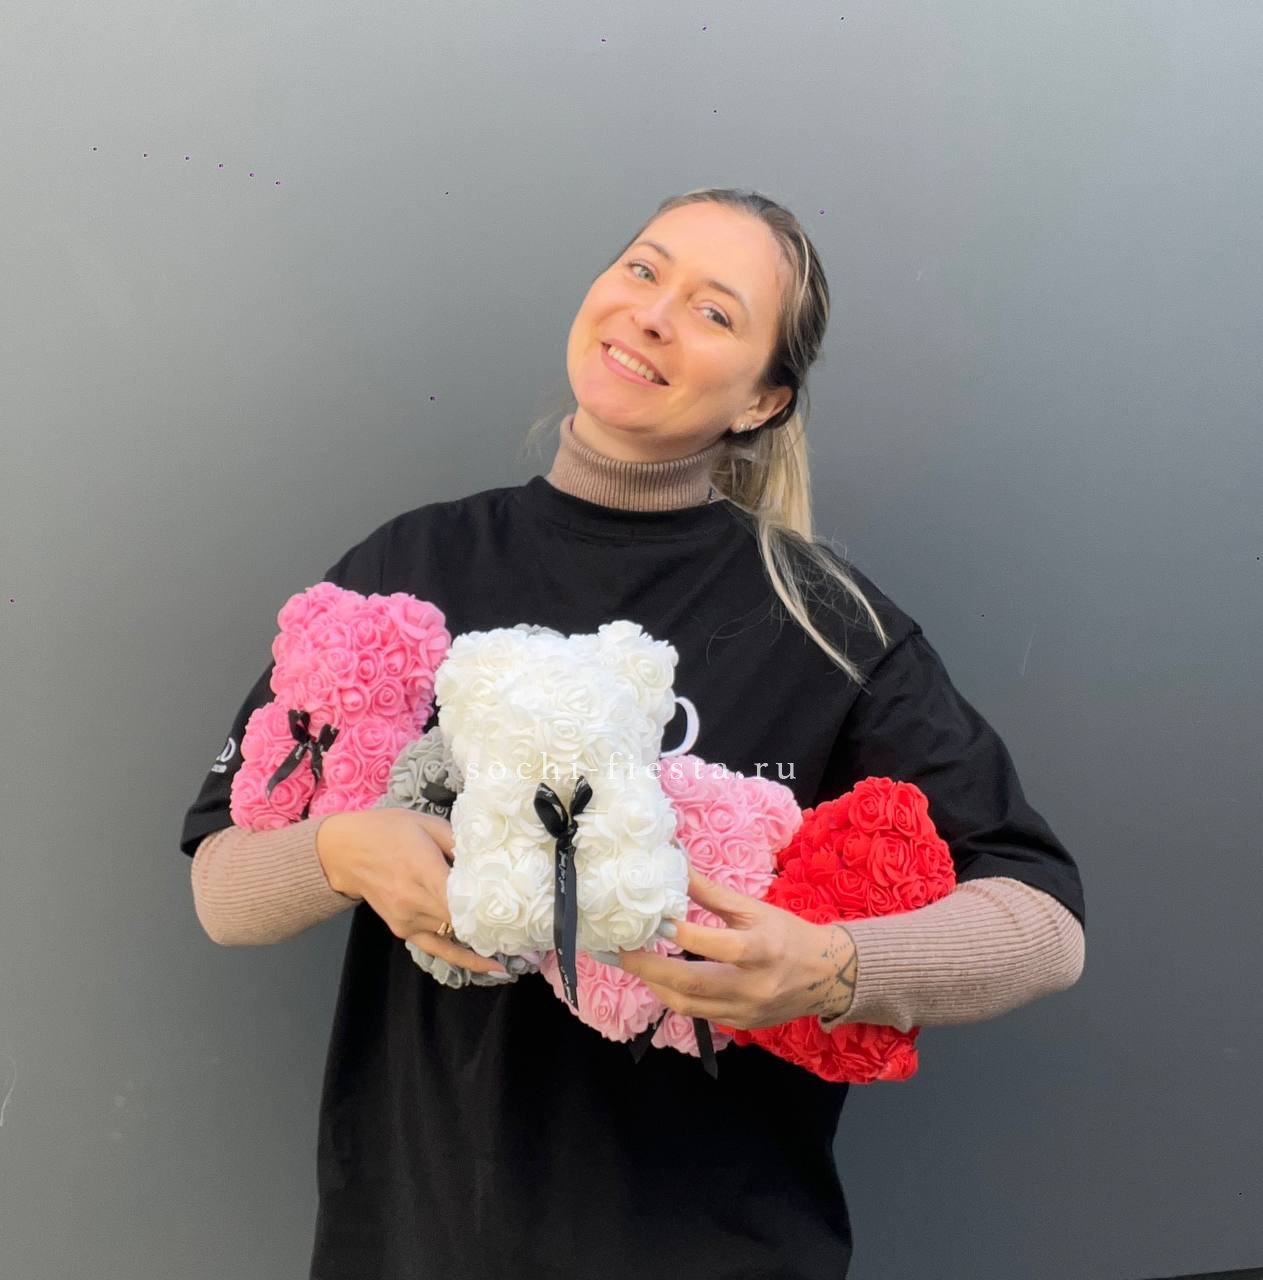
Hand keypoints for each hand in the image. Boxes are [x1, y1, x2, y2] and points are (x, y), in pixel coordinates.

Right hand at [316, 809, 507, 975]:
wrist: (345, 852)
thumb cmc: (389, 830)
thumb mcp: (427, 824)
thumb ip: (459, 842)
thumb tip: (490, 855)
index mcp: (423, 871)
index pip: (463, 899)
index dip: (491, 910)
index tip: (521, 916)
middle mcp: (415, 902)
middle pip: (463, 922)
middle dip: (496, 928)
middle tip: (534, 936)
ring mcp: (409, 921)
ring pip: (455, 936)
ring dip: (485, 940)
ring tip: (524, 949)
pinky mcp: (404, 931)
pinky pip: (439, 950)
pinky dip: (466, 959)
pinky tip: (491, 966)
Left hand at [614, 868, 857, 1029]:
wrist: (827, 976)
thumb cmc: (788, 934)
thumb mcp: (755, 908)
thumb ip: (712, 894)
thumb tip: (676, 867)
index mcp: (762, 949)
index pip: (716, 946)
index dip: (680, 935)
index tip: (653, 921)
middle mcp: (754, 986)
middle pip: (693, 984)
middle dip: (649, 969)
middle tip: (618, 952)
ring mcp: (747, 1011)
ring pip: (689, 1006)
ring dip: (656, 985)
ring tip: (633, 963)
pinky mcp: (741, 1025)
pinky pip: (699, 1014)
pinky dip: (675, 996)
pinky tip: (660, 979)